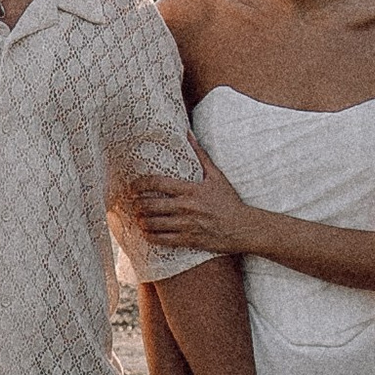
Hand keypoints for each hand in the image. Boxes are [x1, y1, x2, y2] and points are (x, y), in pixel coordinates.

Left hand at [134, 148, 258, 255]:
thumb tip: (188, 134)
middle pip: (150, 205)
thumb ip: (200, 155)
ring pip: (152, 223)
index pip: (157, 183)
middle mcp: (186, 207)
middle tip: (133, 204)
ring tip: (138, 218)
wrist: (242, 228)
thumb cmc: (228, 201)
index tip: (132, 186)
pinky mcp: (188, 240)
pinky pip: (161, 239)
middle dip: (136, 204)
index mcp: (190, 189)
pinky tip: (148, 233)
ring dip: (141, 221)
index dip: (139, 184)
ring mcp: (186, 225)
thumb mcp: (216, 176)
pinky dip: (150, 236)